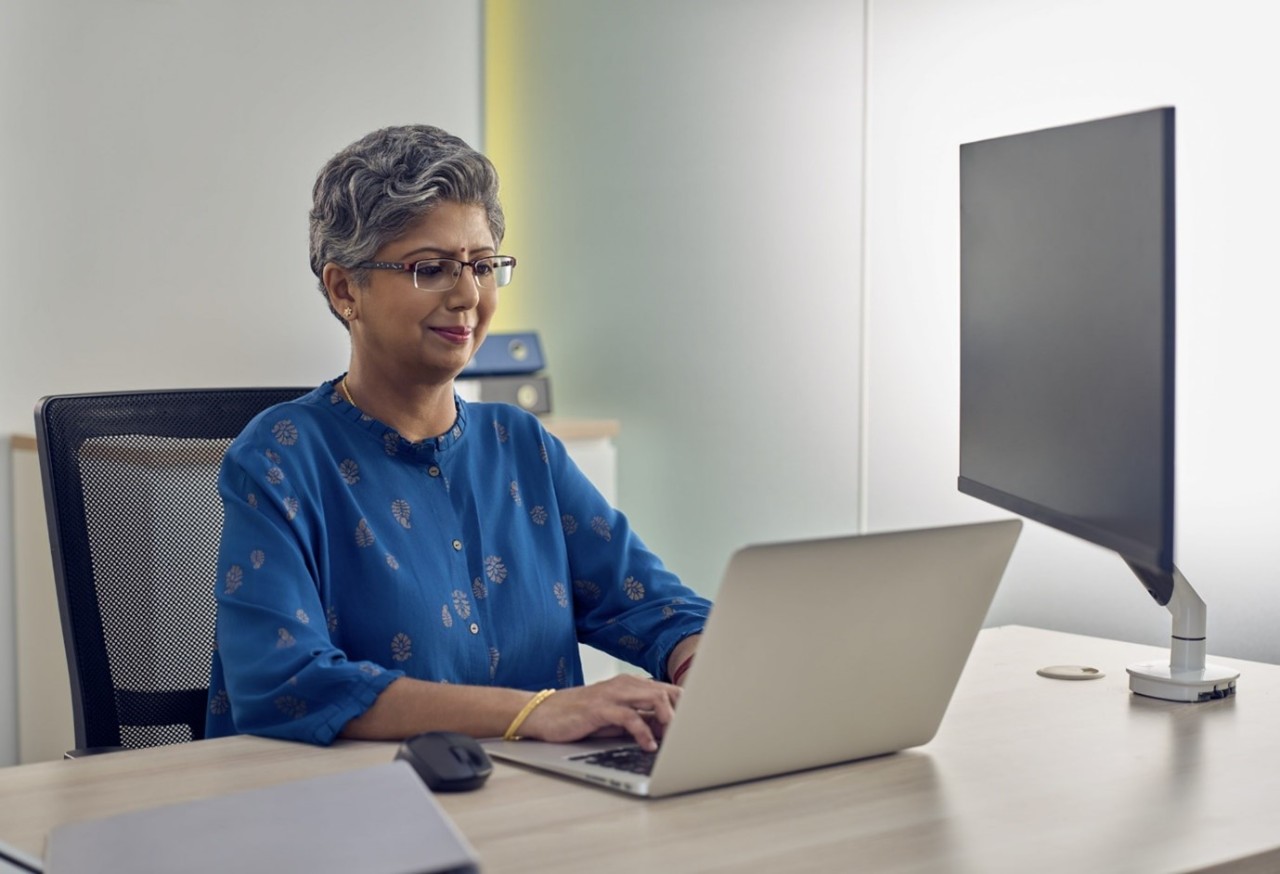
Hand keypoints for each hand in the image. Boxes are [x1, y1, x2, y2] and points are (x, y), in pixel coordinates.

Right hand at [518, 674, 680, 751]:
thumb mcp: (614, 718)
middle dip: (683, 712)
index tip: (696, 725)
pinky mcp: (599, 708)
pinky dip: (643, 731)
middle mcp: (623, 684)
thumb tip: (666, 731)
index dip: (686, 706)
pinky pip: (629, 717)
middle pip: (666, 691)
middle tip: (691, 733)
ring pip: (652, 698)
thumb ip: (639, 719)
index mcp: (630, 684)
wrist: (543, 713)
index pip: (667, 689)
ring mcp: (612, 694)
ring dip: (669, 719)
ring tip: (676, 739)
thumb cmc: (579, 716)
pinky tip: (649, 745)